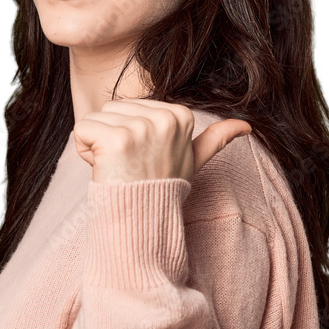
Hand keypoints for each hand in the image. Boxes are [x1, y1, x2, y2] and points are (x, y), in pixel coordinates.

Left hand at [73, 98, 252, 184]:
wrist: (142, 222)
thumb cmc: (162, 190)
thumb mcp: (192, 161)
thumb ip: (215, 140)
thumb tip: (247, 126)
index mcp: (180, 114)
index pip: (129, 106)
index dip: (129, 133)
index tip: (144, 159)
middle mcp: (164, 117)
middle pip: (110, 109)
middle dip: (110, 137)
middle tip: (129, 167)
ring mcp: (141, 128)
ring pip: (95, 119)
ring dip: (95, 146)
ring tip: (119, 169)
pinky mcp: (117, 138)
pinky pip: (81, 129)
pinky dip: (83, 152)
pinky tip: (104, 169)